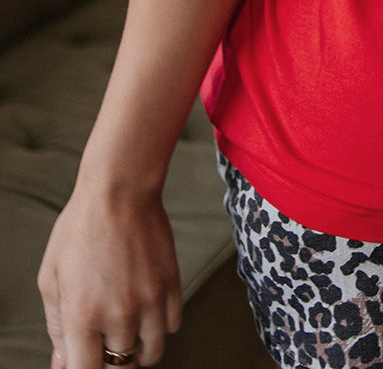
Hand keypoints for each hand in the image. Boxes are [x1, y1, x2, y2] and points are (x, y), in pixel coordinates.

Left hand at [38, 184, 181, 368]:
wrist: (120, 190)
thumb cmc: (81, 227)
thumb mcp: (51, 277)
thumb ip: (55, 325)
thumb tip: (62, 362)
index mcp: (83, 315)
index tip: (84, 361)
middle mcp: (119, 314)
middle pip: (120, 366)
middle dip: (109, 360)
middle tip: (103, 343)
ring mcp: (149, 300)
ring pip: (151, 353)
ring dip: (137, 350)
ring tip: (127, 332)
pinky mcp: (171, 284)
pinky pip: (172, 326)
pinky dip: (159, 327)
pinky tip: (146, 312)